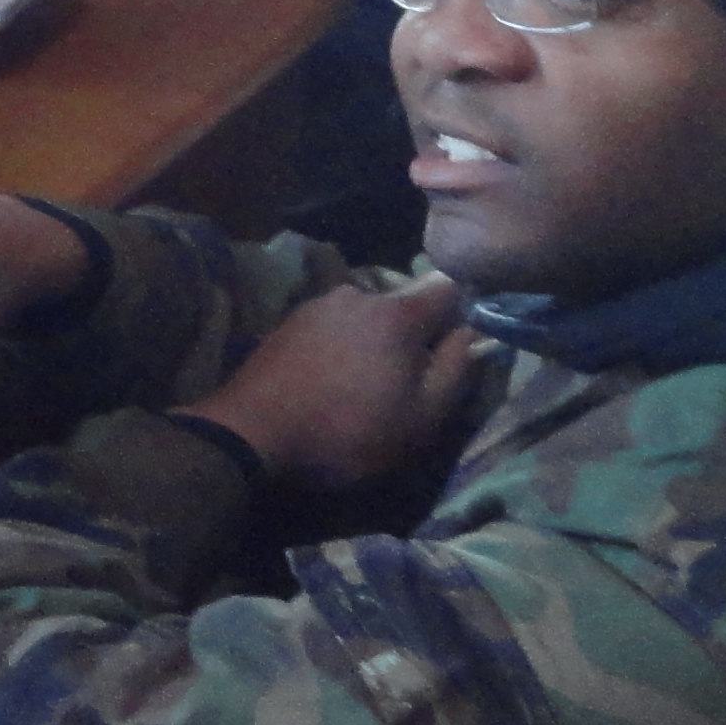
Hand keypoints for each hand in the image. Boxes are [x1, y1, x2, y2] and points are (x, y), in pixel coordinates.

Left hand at [179, 277, 482, 496]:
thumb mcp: (421, 417)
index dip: (465, 313)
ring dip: (374, 343)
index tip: (463, 344)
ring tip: (367, 385)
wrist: (252, 434)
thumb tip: (473, 332)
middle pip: (405, 305)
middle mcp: (356, 294)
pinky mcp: (287, 322)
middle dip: (415, 335)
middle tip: (410, 380)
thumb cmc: (348, 431)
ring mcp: (316, 304)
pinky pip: (334, 327)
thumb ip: (456, 369)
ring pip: (366, 316)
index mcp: (396, 312)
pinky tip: (333, 379)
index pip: (450, 290)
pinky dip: (343, 347)